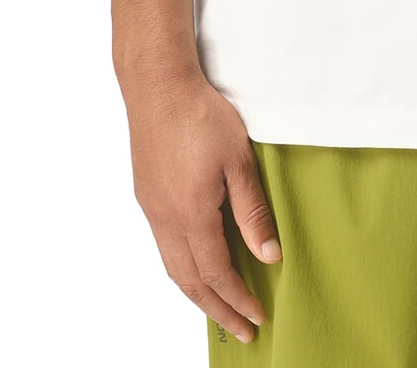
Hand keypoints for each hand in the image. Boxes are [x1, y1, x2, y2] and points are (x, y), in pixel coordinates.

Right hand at [124, 69, 282, 343]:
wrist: (159, 86)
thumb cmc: (201, 115)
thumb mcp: (239, 160)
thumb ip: (252, 211)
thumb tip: (268, 255)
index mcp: (192, 214)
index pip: (217, 274)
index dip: (238, 299)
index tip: (257, 317)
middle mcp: (166, 219)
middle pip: (190, 282)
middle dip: (217, 310)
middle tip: (240, 330)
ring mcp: (152, 209)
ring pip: (173, 267)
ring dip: (197, 293)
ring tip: (220, 307)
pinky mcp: (147, 195)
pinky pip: (164, 246)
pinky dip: (183, 268)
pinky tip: (197, 264)